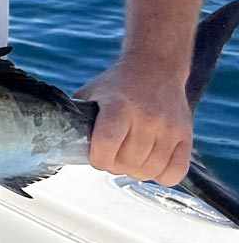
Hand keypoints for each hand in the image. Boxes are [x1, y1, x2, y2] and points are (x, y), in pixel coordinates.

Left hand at [77, 58, 192, 184]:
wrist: (155, 67)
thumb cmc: (117, 85)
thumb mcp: (91, 93)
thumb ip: (77, 117)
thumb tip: (57, 141)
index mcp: (117, 106)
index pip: (106, 146)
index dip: (97, 160)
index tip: (95, 157)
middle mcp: (146, 118)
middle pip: (127, 162)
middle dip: (115, 165)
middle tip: (112, 156)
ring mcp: (169, 128)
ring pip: (149, 171)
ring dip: (135, 171)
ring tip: (130, 158)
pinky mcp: (185, 136)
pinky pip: (175, 173)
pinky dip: (161, 176)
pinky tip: (151, 163)